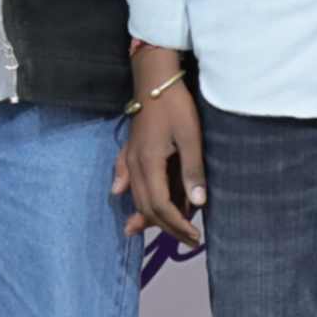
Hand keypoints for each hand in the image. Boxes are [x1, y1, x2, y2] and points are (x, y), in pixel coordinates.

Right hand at [117, 46, 203, 243]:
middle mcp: (134, 166)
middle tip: (188, 239)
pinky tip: (118, 192)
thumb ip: (192, 171)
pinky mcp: (129, 147)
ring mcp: (129, 157)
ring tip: (158, 229)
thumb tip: (198, 203)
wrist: (154, 77)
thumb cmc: (176, 106)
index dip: (177, 225)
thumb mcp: (191, 137)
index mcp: (149, 165)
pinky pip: (124, 174)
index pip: (161, 207)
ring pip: (135, 194)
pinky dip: (124, 187)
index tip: (195, 236)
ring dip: (148, 214)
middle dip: (166, 227)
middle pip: (146, 206)